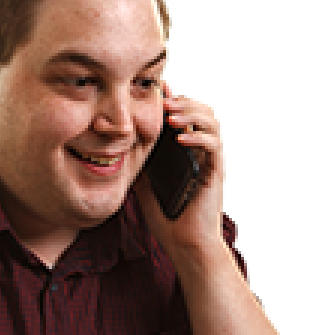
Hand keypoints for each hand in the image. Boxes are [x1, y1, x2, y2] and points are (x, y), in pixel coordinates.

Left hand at [134, 83, 227, 260]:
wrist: (185, 244)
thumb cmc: (167, 218)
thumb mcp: (144, 184)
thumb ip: (139, 163)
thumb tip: (120, 145)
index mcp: (186, 150)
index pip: (183, 114)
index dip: (172, 98)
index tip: (155, 90)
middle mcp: (200, 151)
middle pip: (200, 110)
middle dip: (181, 100)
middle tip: (162, 100)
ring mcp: (209, 160)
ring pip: (211, 121)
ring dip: (191, 112)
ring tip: (172, 115)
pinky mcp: (215, 171)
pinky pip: (213, 145)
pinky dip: (198, 136)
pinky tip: (181, 138)